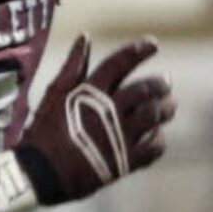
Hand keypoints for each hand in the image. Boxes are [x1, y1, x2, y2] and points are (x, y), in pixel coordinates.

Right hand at [15, 35, 175, 204]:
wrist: (41, 174)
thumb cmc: (43, 132)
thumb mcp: (54, 95)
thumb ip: (73, 66)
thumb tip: (85, 37)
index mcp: (91, 92)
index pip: (119, 63)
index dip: (138, 51)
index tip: (153, 44)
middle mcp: (109, 111)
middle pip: (144, 90)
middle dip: (159, 84)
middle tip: (166, 83)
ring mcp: (119, 136)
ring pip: (153, 117)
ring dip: (165, 110)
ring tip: (170, 106)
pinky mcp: (125, 161)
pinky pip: (152, 149)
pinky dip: (159, 141)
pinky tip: (158, 136)